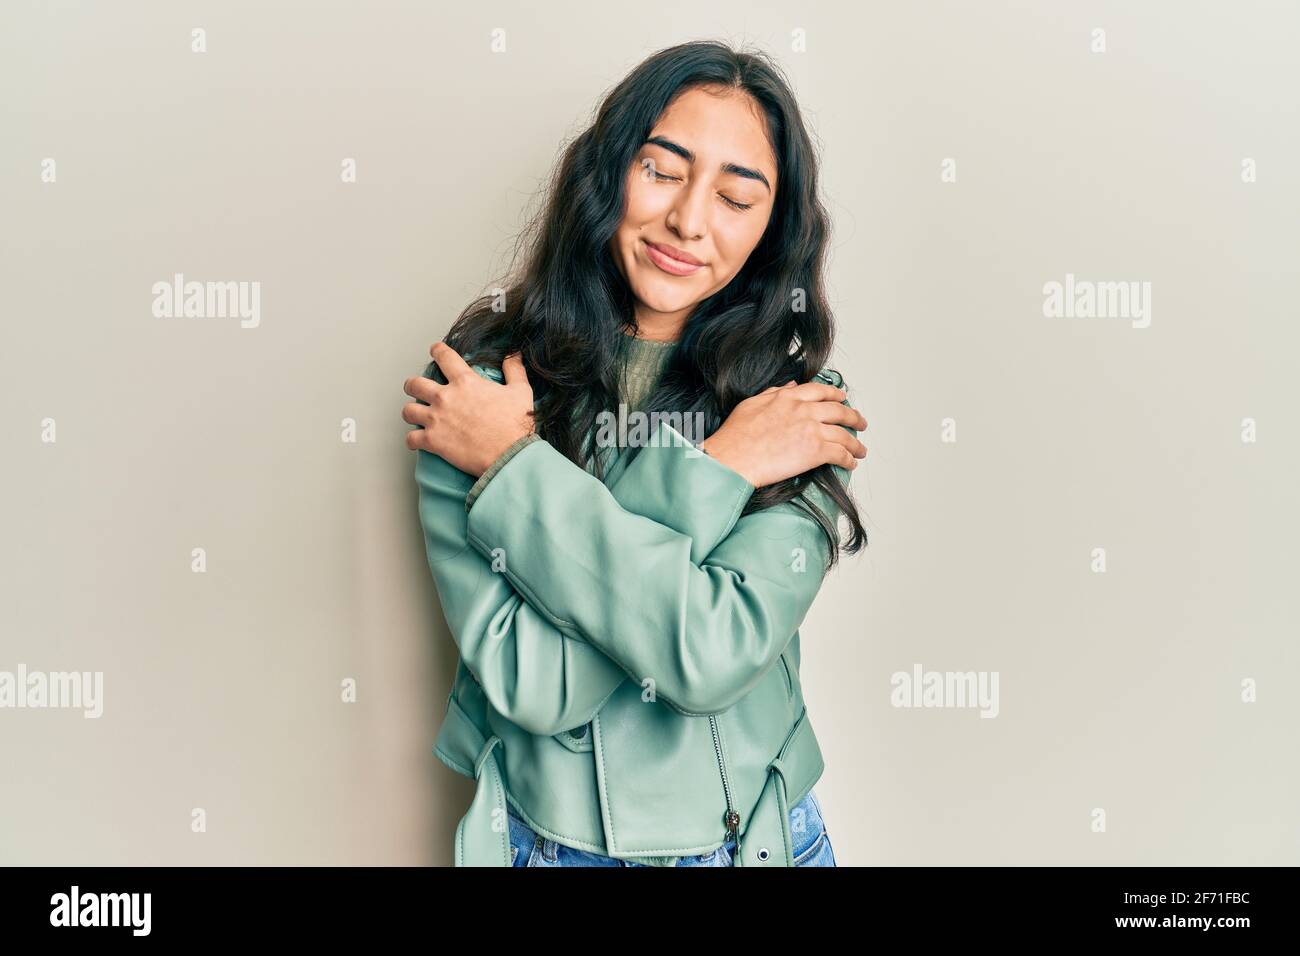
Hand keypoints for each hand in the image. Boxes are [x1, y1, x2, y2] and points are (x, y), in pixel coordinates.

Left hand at [402, 342, 534, 476]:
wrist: (509, 455)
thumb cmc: (514, 425)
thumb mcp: (520, 391)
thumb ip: (514, 370)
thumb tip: (514, 355)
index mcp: (465, 382)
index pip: (444, 357)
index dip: (437, 351)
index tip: (435, 350)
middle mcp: (446, 397)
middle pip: (415, 384)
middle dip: (413, 385)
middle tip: (415, 387)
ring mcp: (436, 419)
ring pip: (408, 410)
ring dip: (411, 412)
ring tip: (415, 414)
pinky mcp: (433, 441)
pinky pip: (411, 439)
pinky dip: (412, 440)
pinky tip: (416, 441)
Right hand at [699, 380, 867, 487]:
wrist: (732, 459)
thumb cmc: (734, 436)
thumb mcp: (751, 404)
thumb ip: (773, 392)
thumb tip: (789, 384)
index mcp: (788, 396)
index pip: (820, 391)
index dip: (835, 394)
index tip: (842, 398)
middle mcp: (803, 410)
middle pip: (839, 410)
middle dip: (853, 418)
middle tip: (860, 423)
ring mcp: (811, 429)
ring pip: (844, 434)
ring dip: (856, 444)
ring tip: (860, 450)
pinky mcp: (815, 451)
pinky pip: (841, 454)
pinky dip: (849, 459)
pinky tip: (851, 463)